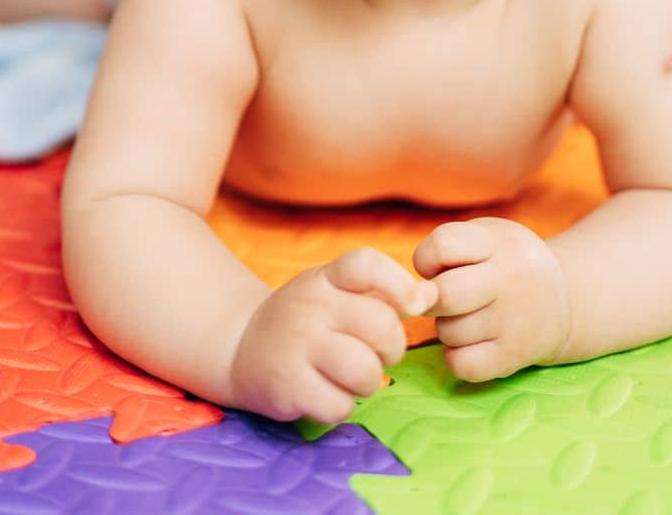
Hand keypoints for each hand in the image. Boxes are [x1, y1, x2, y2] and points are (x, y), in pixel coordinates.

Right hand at [228, 247, 436, 423]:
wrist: (241, 346)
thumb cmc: (307, 320)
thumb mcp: (335, 292)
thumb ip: (382, 291)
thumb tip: (430, 296)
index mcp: (326, 278)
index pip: (366, 264)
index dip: (400, 283)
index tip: (413, 304)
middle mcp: (311, 306)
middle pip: (382, 326)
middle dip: (392, 348)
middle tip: (378, 353)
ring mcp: (297, 345)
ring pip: (365, 371)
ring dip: (370, 382)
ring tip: (353, 377)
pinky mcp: (288, 386)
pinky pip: (340, 406)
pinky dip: (342, 407)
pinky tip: (327, 393)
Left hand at [413, 217, 570, 382]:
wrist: (564, 302)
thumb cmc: (508, 263)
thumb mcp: (488, 236)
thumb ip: (449, 247)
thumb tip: (416, 292)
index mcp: (499, 243)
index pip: (441, 246)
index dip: (427, 259)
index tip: (440, 267)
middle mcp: (510, 280)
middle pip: (444, 295)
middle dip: (432, 298)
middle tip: (445, 298)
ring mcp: (513, 322)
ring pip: (448, 331)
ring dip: (446, 327)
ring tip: (467, 316)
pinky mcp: (513, 357)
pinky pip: (461, 364)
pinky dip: (456, 357)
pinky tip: (471, 342)